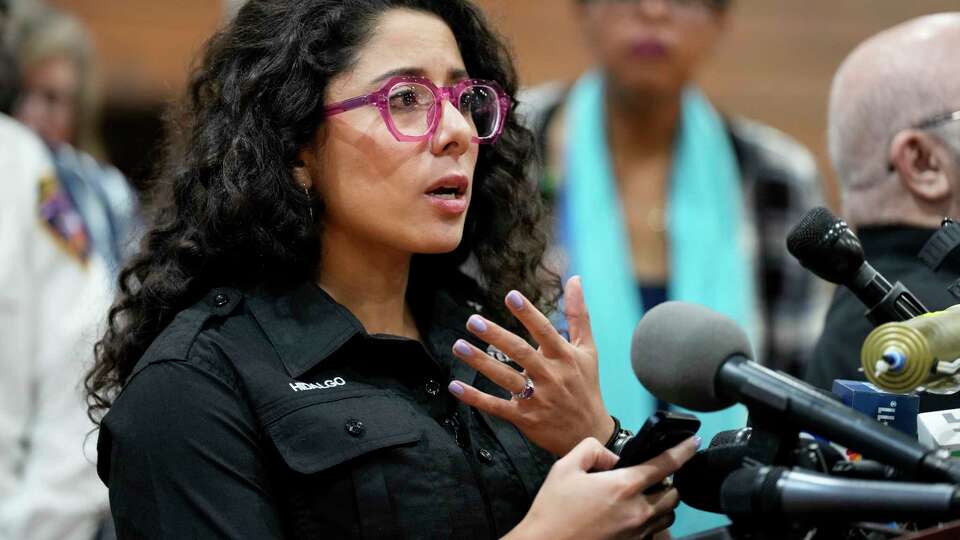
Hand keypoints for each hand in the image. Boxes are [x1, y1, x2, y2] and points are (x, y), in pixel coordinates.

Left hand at [448, 276, 612, 455]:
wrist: (589, 433)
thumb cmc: (585, 385)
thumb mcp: (587, 349)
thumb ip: (578, 314)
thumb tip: (574, 278)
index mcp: (564, 357)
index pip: (545, 331)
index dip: (528, 314)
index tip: (510, 296)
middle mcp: (550, 376)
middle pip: (520, 353)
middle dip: (496, 336)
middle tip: (473, 322)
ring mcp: (537, 398)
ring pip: (505, 378)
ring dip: (480, 362)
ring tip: (459, 346)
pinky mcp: (524, 418)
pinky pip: (496, 406)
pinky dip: (475, 398)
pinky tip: (456, 386)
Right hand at [504, 436, 698, 539]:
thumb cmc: (553, 509)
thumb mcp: (566, 467)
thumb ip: (592, 450)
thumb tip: (613, 458)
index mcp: (623, 486)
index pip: (666, 464)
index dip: (684, 450)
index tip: (693, 442)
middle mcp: (638, 511)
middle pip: (674, 493)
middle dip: (667, 480)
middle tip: (650, 475)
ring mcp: (638, 533)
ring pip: (668, 515)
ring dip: (662, 502)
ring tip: (643, 496)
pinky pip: (654, 531)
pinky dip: (651, 520)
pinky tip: (631, 515)